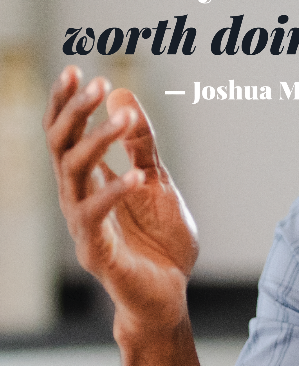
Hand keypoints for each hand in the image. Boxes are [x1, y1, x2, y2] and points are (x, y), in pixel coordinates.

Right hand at [44, 66, 198, 334]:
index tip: (75, 69)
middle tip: (97, 83)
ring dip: (98, 141)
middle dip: (75, 112)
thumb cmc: (160, 242)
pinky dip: (114, 192)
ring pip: (72, 174)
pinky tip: (136, 175)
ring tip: (124, 117)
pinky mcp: (97, 254)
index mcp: (89, 182)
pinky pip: (95, 217)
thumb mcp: (157, 181)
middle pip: (60, 147)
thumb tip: (124, 94)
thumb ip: (141, 145)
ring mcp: (83, 226)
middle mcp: (78, 199)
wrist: (170, 296)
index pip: (65, 135)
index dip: (66, 103)